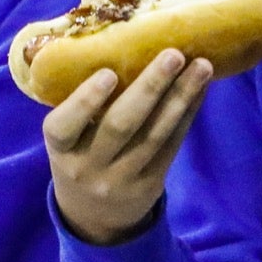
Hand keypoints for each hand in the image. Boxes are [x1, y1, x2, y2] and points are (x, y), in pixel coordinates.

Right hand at [44, 50, 211, 244]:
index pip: (64, 126)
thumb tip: (116, 43)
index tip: (108, 73)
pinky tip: (200, 89)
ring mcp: (121, 179)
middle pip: (120, 125)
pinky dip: (187, 114)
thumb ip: (80, 106)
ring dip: (181, 97)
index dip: (86, 101)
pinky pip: (172, 145)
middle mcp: (88, 167)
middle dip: (150, 87)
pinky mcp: (150, 185)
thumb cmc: (79, 155)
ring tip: (201, 66)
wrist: (94, 218)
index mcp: (60, 149)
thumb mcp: (66, 139)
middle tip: (173, 54)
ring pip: (155, 135)